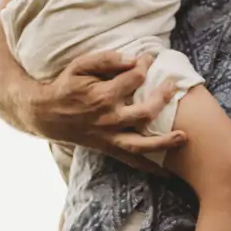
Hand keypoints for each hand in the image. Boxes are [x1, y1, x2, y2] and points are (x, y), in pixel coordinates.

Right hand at [29, 49, 186, 169]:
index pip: (135, 78)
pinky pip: (131, 160)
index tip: (149, 59)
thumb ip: (105, 59)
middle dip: (163, 97)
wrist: (46, 114)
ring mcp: (109, 136)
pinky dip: (149, 166)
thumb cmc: (65, 86)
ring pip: (142, 143)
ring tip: (184, 137)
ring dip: (164, 143)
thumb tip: (132, 59)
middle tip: (173, 86)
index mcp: (102, 95)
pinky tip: (167, 171)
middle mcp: (108, 119)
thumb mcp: (79, 65)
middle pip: (146, 111)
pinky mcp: (108, 148)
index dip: (145, 65)